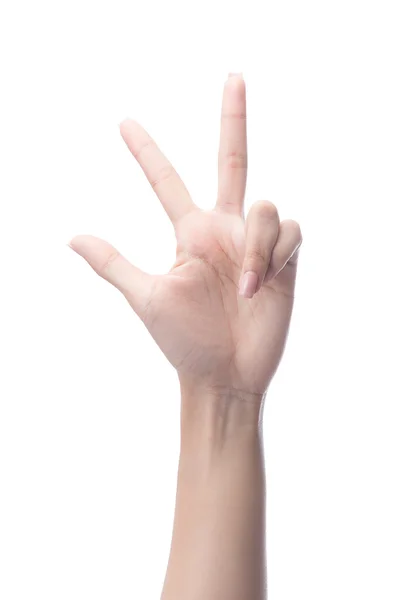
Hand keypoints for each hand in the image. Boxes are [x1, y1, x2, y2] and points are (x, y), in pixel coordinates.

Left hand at [70, 74, 301, 399]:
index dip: (146, 153)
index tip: (123, 123)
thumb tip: (70, 235)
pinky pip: (289, 231)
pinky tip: (262, 283)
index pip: (167, 182)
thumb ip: (113, 263)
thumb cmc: (184, 341)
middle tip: (234, 76)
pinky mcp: (285, 258)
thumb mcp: (146, 298)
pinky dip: (274, 254)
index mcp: (190, 234)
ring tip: (245, 286)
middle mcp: (224, 229)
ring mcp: (254, 243)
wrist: (225, 375)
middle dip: (234, 118)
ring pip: (266, 206)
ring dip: (255, 245)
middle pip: (233, 160)